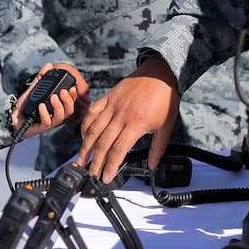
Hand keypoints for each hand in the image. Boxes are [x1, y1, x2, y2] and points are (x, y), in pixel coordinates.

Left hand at [11, 62, 90, 138]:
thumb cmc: (24, 105)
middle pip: (69, 111)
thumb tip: (48, 66)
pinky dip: (45, 113)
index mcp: (55, 107)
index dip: (73, 96)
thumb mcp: (33, 89)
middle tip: (62, 92)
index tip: (72, 87)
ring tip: (53, 97)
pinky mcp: (40, 127)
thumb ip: (40, 78)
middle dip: (68, 100)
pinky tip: (41, 106)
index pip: (70, 103)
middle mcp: (54, 115)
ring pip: (60, 117)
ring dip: (58, 106)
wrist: (11, 117)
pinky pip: (47, 122)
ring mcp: (48, 122)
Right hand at [77, 55, 178, 182]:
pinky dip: (85, 125)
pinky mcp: (108, 97)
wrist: (160, 72)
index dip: (110, 166)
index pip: (118, 150)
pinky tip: (83, 136)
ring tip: (82, 160)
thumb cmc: (164, 97)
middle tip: (92, 173)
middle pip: (102, 143)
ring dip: (85, 147)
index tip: (106, 177)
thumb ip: (158, 147)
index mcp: (136, 123)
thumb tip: (152, 165)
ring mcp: (112, 105)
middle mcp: (121, 115)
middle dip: (95, 161)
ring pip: (93, 129)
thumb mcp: (166, 125)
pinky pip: (92, 112)